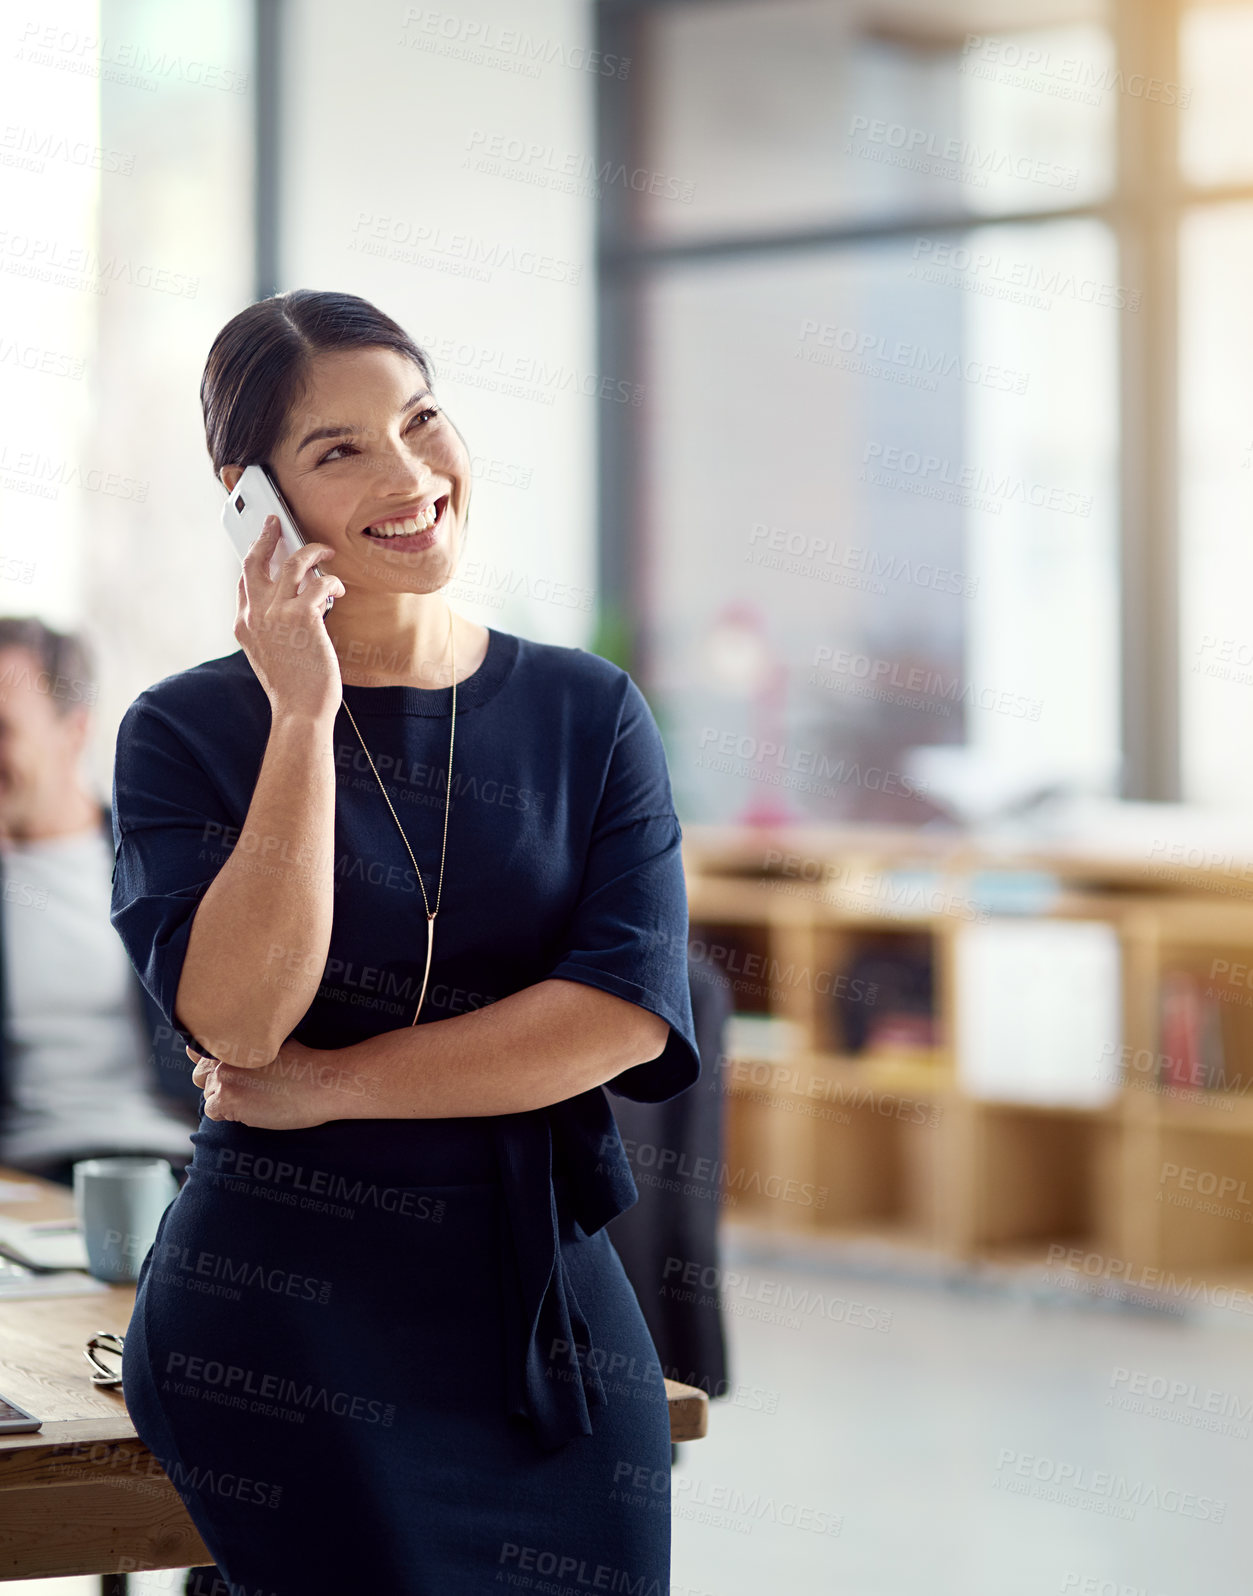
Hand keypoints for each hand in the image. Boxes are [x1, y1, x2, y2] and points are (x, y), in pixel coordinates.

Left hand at [187, 1039, 373, 1129]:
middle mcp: (225, 1054)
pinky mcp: (229, 1099)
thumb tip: (236, 1045)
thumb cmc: (308, 1062)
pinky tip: (251, 1108)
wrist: (323, 1082)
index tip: (228, 1070)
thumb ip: (251, 1041)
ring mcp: (225, 1076)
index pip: (200, 1050)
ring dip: (224, 1098)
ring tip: (253, 1099)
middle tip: (243, 1088)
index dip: (212, 1062)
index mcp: (236, 1037)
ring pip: (208, 1092)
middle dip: (216, 1082)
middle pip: (199, 1074)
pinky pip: (212, 1110)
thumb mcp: (277, 1040)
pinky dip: (227, 1113)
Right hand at [235, 518, 345, 723]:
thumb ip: (271, 628)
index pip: (244, 581)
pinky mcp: (302, 616)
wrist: (300, 711)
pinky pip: (321, 583)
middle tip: (276, 522)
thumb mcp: (268, 655)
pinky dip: (333, 583)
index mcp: (244, 625)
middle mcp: (255, 615)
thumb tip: (292, 604)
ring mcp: (277, 613)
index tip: (263, 546)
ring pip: (292, 563)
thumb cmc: (292, 688)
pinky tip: (339, 591)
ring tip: (326, 551)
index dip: (254, 560)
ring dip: (312, 551)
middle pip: (255, 561)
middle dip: (266, 536)